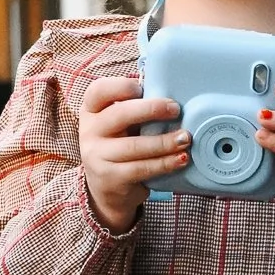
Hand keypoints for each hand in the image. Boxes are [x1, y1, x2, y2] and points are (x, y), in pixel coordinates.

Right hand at [78, 76, 188, 232]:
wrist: (107, 189)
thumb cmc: (120, 147)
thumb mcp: (120, 125)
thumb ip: (135, 110)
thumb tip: (170, 99)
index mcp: (91, 111)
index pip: (99, 90)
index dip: (121, 86)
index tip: (143, 88)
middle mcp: (89, 131)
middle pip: (120, 114)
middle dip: (152, 109)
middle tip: (176, 109)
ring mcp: (97, 156)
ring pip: (134, 145)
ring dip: (165, 141)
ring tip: (185, 138)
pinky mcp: (110, 178)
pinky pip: (141, 168)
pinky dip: (165, 163)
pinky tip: (181, 158)